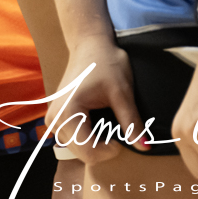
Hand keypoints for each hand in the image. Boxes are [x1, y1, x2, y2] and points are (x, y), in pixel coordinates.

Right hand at [48, 34, 141, 164]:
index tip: (123, 135)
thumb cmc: (106, 62)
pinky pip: (72, 140)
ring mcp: (52, 119)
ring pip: (77, 150)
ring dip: (95, 143)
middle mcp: (54, 118)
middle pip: (82, 154)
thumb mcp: (122, 92)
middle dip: (103, 147)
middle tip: (116, 126)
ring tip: (106, 121)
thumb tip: (145, 147)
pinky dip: (87, 138)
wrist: (89, 44)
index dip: (111, 150)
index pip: (89, 152)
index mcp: (68, 112)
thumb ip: (131, 122)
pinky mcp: (55, 118)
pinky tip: (97, 121)